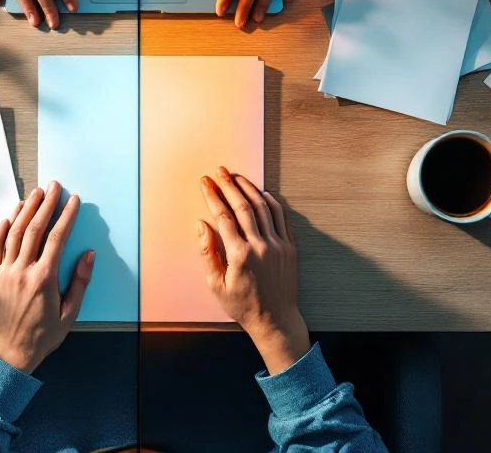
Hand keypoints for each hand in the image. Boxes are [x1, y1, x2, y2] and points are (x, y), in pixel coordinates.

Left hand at [0, 181, 93, 373]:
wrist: (10, 353)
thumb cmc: (43, 335)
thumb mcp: (70, 313)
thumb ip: (80, 282)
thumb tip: (88, 254)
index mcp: (44, 278)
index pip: (57, 238)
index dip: (66, 216)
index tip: (74, 200)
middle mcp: (23, 270)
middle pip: (35, 229)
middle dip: (46, 204)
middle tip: (55, 186)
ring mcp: (6, 272)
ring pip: (15, 233)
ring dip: (26, 209)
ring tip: (36, 193)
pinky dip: (2, 228)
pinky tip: (10, 214)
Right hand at [197, 167, 310, 375]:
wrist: (275, 320)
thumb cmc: (243, 305)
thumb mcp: (217, 284)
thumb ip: (208, 252)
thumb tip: (201, 225)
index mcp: (240, 254)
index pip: (223, 216)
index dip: (212, 195)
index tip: (205, 182)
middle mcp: (261, 246)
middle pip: (243, 206)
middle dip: (229, 185)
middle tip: (220, 171)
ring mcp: (278, 245)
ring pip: (264, 208)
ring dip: (249, 189)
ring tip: (238, 177)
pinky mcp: (290, 248)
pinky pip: (281, 218)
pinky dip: (272, 203)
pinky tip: (262, 193)